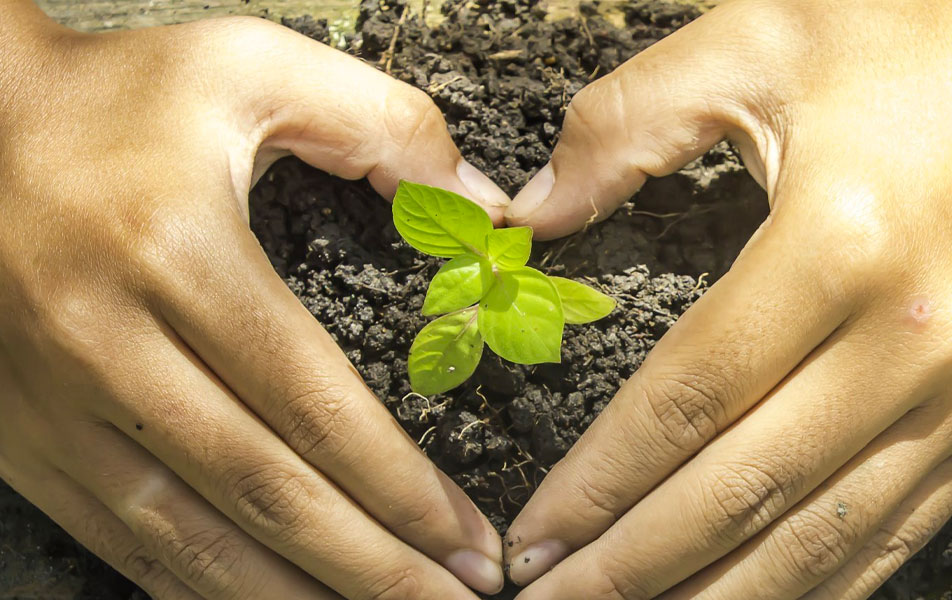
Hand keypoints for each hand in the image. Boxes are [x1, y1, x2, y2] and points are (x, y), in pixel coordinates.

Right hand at [0, 8, 512, 598]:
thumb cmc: (112, 95)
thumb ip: (385, 124)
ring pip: (183, 539)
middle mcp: (104, 341)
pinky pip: (116, 537)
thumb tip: (484, 210)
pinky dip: (196, 589)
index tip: (473, 543)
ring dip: (291, 599)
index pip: (313, 404)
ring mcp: (48, 401)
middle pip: (261, 490)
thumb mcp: (250, 66)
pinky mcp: (15, 435)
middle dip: (370, 568)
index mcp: (177, 254)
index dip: (401, 489)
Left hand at [499, 1, 951, 597]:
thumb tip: (527, 213)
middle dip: (634, 567)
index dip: (598, 484)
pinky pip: (901, 529)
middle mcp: (912, 340)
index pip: (687, 401)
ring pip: (825, 537)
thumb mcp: (756, 42)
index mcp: (840, 244)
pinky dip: (825, 585)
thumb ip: (625, 127)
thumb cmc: (919, 31)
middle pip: (745, 490)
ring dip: (721, 597)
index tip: (531, 540)